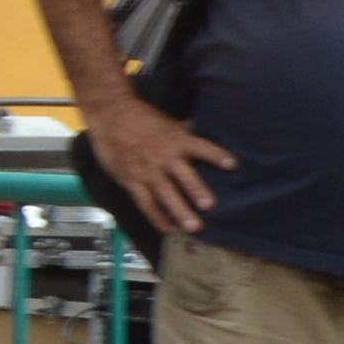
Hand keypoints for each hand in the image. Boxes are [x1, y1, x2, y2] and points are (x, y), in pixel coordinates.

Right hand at [80, 85, 230, 235]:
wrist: (110, 114)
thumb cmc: (141, 118)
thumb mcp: (166, 123)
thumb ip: (183, 135)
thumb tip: (201, 137)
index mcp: (176, 139)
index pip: (200, 147)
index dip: (216, 155)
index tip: (232, 165)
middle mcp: (164, 156)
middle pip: (182, 175)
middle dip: (196, 190)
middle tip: (209, 206)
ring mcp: (147, 171)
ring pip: (165, 194)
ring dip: (179, 212)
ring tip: (192, 227)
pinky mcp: (131, 181)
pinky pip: (146, 203)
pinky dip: (157, 218)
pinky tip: (169, 230)